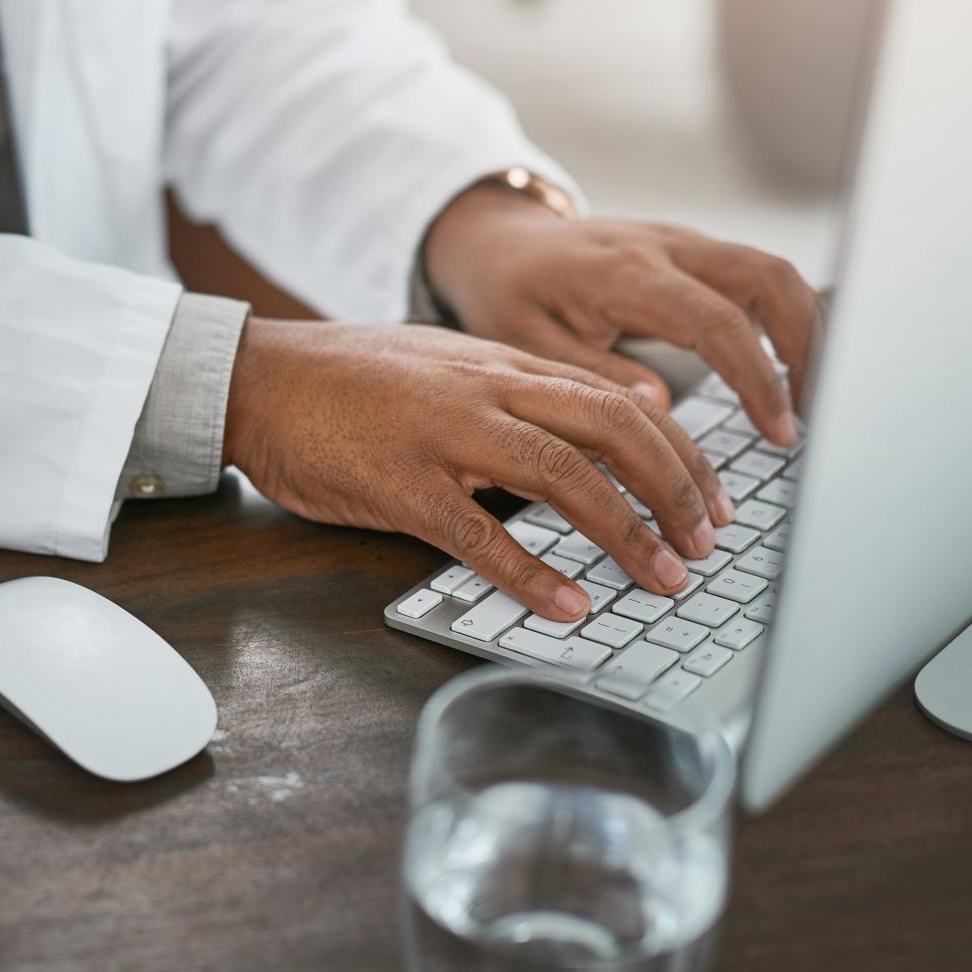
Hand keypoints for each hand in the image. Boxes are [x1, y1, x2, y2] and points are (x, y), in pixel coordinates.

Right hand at [223, 320, 731, 621]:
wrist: (257, 378)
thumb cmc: (348, 381)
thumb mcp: (445, 369)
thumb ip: (512, 396)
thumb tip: (586, 439)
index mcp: (503, 364)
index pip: (622, 398)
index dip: (683, 452)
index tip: (714, 501)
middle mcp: (487, 390)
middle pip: (614, 427)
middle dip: (676, 489)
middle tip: (706, 545)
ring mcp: (444, 435)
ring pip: (563, 474)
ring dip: (626, 532)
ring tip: (662, 578)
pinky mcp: (400, 484)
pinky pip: (479, 533)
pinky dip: (532, 574)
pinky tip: (568, 607)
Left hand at [423, 184, 821, 446]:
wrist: (498, 242)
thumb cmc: (507, 294)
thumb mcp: (526, 341)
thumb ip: (592, 375)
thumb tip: (660, 407)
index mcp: (625, 273)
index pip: (718, 322)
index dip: (759, 379)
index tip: (782, 431)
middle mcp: (665, 247)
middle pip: (771, 278)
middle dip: (808, 346)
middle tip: (813, 415)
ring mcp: (684, 243)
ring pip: (773, 271)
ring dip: (805, 331)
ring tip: (808, 400)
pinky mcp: (692, 252)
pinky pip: (755, 275)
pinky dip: (783, 318)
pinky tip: (787, 369)